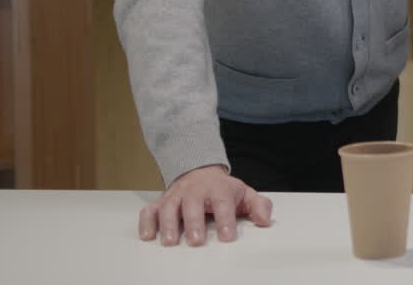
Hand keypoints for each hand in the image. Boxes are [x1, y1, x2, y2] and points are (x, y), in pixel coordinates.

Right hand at [138, 164, 272, 245]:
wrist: (200, 171)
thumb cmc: (223, 189)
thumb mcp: (245, 193)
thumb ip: (258, 206)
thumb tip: (266, 221)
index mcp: (218, 189)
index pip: (223, 203)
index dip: (225, 219)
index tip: (227, 236)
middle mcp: (195, 191)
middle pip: (193, 205)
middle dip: (194, 223)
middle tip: (196, 241)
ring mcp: (176, 196)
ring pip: (169, 207)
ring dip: (168, 224)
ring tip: (170, 242)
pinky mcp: (161, 202)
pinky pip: (150, 210)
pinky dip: (146, 222)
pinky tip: (148, 236)